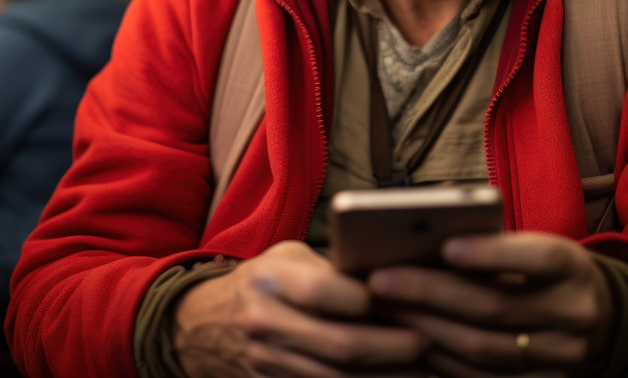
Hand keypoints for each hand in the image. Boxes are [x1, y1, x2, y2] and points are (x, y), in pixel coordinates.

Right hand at [173, 240, 429, 376]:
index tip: (406, 300)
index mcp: (270, 281)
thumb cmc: (262, 283)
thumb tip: (392, 281)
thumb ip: (331, 269)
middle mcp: (264, 325)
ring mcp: (265, 365)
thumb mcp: (286, 259)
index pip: (324, 292)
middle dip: (393, 348)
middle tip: (425, 342)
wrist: (203, 325)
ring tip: (420, 370)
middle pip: (341, 346)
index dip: (370, 299)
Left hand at [365, 231, 612, 376]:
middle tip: (379, 279)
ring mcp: (561, 359)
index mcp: (574, 269)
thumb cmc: (542, 271)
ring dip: (424, 327)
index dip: (491, 253)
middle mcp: (574, 315)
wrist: (596, 319)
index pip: (538, 258)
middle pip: (494, 307)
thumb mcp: (532, 246)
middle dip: (430, 293)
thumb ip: (491, 245)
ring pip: (483, 349)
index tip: (445, 244)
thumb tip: (419, 240)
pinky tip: (406, 338)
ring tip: (383, 306)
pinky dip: (438, 359)